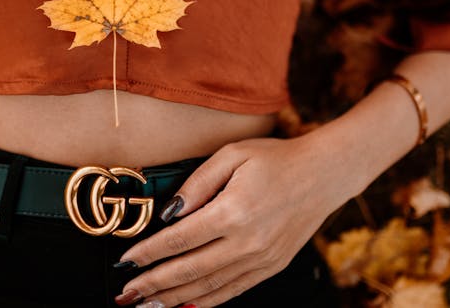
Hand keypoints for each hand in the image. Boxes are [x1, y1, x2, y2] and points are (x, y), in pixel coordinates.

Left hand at [114, 135, 353, 307]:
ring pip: (209, 288)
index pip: (179, 240)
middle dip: (153, 285)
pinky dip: (206, 302)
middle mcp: (247, 242)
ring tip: (147, 306)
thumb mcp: (232, 155)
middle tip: (125, 295)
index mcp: (233, 212)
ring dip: (175, 300)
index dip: (148, 254)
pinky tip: (186, 306)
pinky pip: (233, 291)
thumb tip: (169, 213)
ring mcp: (261, 259)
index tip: (125, 262)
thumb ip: (197, 183)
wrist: (324, 175)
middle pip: (189, 271)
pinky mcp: (271, 266)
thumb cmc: (275, 159)